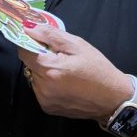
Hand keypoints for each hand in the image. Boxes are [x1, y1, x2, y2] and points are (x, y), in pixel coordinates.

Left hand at [17, 24, 131, 123]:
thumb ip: (51, 35)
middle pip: (28, 64)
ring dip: (43, 71)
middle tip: (59, 56)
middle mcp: (43, 87)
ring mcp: (44, 100)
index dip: (30, 42)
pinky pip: (40, 90)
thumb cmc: (98, 69)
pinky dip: (47, 84)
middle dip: (39, 57)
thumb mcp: (77, 45)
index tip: (40, 40)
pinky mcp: (48, 108)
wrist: (113, 98)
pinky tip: (64, 83)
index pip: (23, 50)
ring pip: (34, 77)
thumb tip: (29, 28)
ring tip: (64, 71)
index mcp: (49, 69)